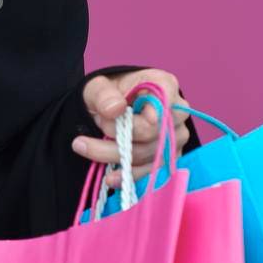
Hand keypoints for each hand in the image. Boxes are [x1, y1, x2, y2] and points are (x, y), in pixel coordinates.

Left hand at [71, 68, 189, 188]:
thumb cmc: (109, 94)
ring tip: (85, 146)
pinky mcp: (167, 158)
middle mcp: (177, 113)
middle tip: (96, 125)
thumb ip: (103, 94)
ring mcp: (175, 138)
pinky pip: (150, 172)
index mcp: (164, 85)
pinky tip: (109, 177)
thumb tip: (115, 109)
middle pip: (152, 134)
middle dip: (118, 135)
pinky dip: (128, 175)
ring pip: (149, 156)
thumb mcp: (97, 87)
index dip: (142, 115)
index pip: (163, 104)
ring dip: (114, 156)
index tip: (113, 117)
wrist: (111, 110)